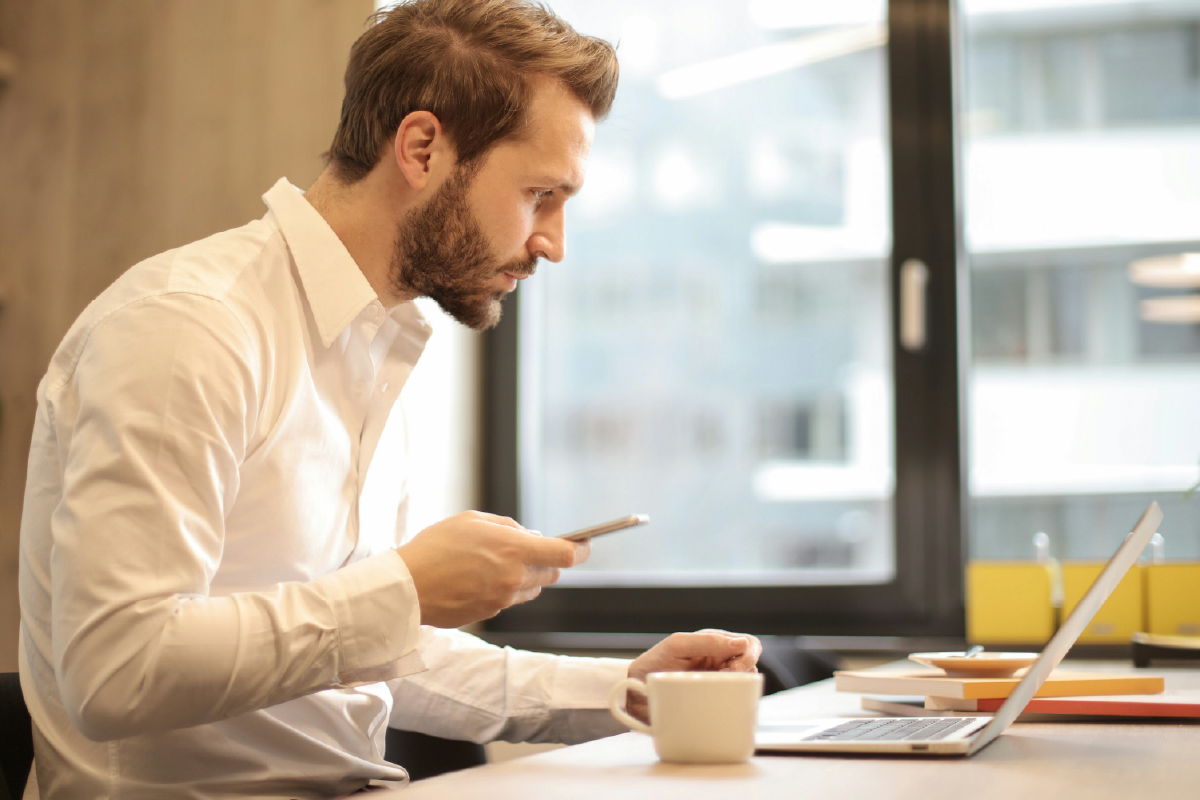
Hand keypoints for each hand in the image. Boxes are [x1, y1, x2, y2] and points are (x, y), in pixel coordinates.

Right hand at [396, 511, 590, 627]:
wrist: (406, 587)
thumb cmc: (435, 547)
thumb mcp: (473, 521)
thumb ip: (508, 527)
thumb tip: (530, 536)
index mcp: (514, 550)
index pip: (565, 555)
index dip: (581, 549)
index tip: (585, 544)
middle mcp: (514, 578)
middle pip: (552, 573)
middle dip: (547, 561)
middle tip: (527, 549)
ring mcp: (503, 600)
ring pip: (532, 588)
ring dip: (526, 576)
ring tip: (494, 563)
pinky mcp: (490, 614)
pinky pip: (509, 600)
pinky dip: (504, 589)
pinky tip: (478, 579)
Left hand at [624, 629, 761, 723]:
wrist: (634, 692)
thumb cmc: (654, 663)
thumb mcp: (678, 645)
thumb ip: (707, 641)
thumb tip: (741, 644)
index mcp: (714, 643)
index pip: (747, 643)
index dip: (748, 653)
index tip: (735, 665)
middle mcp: (720, 662)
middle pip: (751, 663)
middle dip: (746, 669)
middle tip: (728, 676)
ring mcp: (717, 682)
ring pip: (746, 683)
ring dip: (739, 685)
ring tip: (718, 687)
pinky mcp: (713, 701)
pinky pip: (734, 701)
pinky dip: (733, 701)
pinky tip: (720, 701)